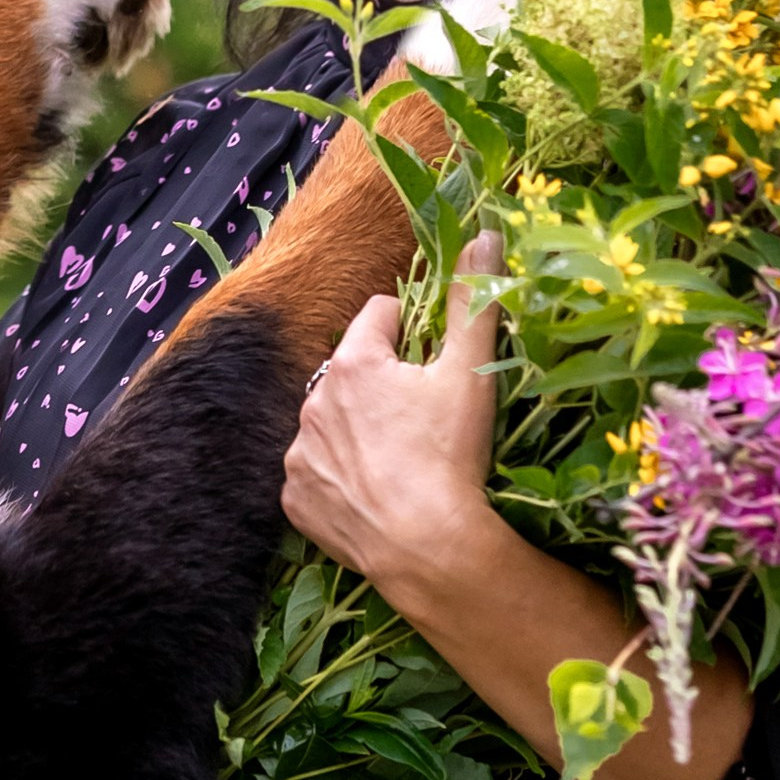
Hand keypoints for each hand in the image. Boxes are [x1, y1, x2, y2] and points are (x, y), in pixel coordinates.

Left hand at [278, 225, 752, 779]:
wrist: (424, 545)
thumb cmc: (449, 453)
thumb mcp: (469, 372)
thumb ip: (475, 301)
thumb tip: (484, 234)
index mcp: (352, 362)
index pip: (378, 315)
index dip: (411, 325)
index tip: (433, 350)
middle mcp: (311, 401)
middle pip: (350, 373)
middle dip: (382, 383)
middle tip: (424, 414)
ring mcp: (298, 455)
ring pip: (330, 426)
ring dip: (357, 432)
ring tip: (400, 460)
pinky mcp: (295, 502)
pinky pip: (316, 479)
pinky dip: (340, 481)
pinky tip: (375, 495)